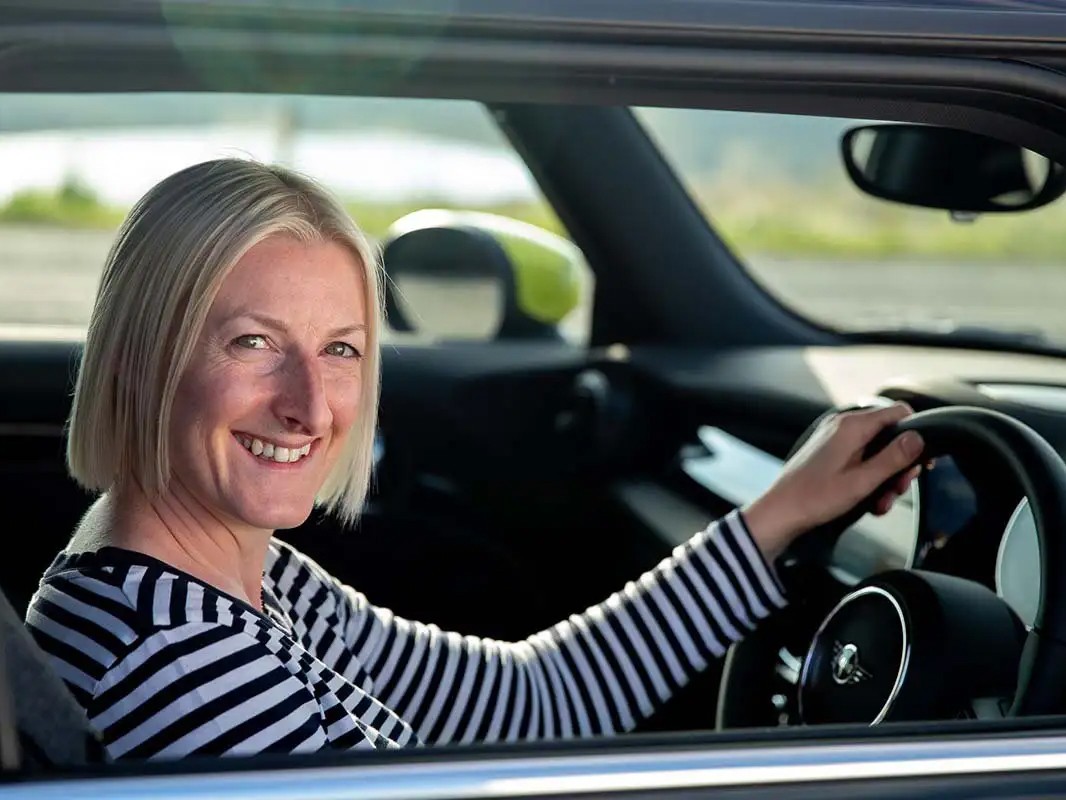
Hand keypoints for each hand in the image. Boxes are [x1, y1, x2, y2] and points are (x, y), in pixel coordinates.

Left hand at [742, 402, 924, 560]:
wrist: (781, 512)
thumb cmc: (814, 498)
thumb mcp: (862, 482)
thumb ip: (893, 458)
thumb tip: (919, 438)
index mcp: (851, 426)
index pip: (898, 412)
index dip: (915, 435)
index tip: (920, 461)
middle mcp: (842, 426)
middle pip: (889, 436)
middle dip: (899, 465)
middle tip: (898, 488)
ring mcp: (835, 439)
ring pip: (876, 451)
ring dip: (884, 477)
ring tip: (880, 502)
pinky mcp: (830, 453)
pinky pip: (860, 459)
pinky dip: (868, 478)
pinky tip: (868, 501)